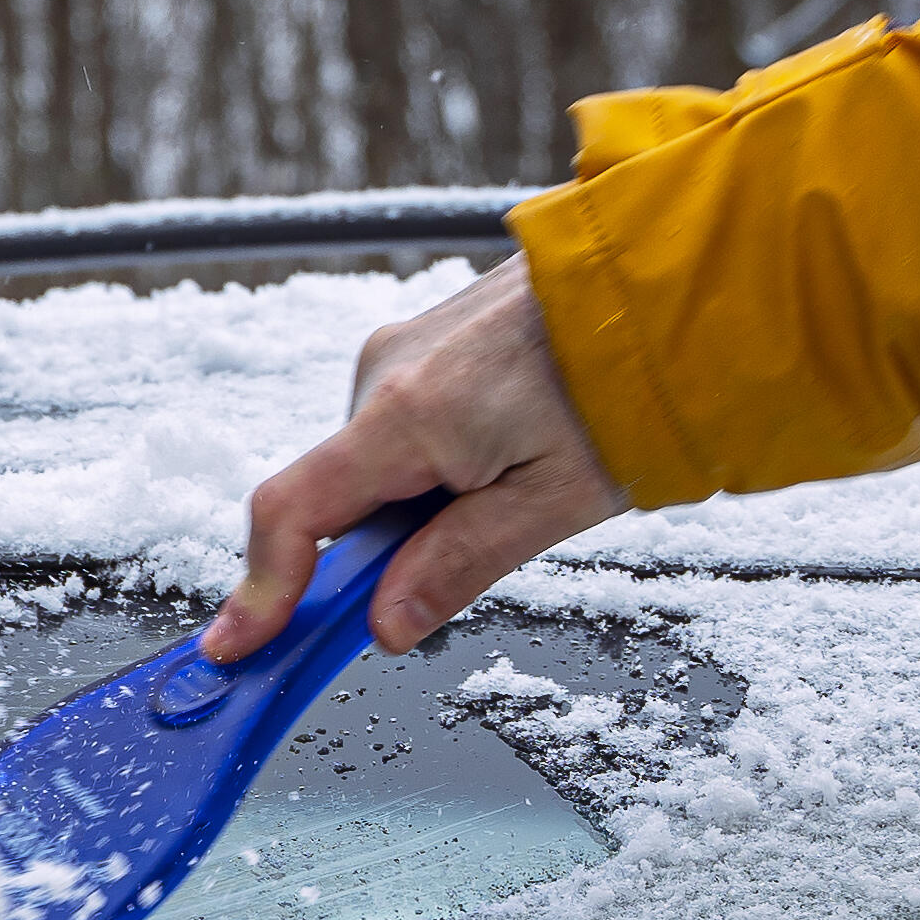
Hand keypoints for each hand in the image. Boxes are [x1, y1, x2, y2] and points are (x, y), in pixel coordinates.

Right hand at [204, 258, 632, 661]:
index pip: (291, 513)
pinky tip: (514, 447)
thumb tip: (385, 623)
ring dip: (419, 500)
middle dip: (378, 547)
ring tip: (522, 481)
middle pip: (336, 495)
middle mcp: (386, 370)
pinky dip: (435, 460)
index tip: (238, 644)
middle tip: (463, 558)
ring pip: (375, 461)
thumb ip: (458, 565)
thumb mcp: (557, 499)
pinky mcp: (427, 338)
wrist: (680, 275)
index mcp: (408, 414)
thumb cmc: (635, 376)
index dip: (260, 589)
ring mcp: (402, 346)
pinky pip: (401, 422)